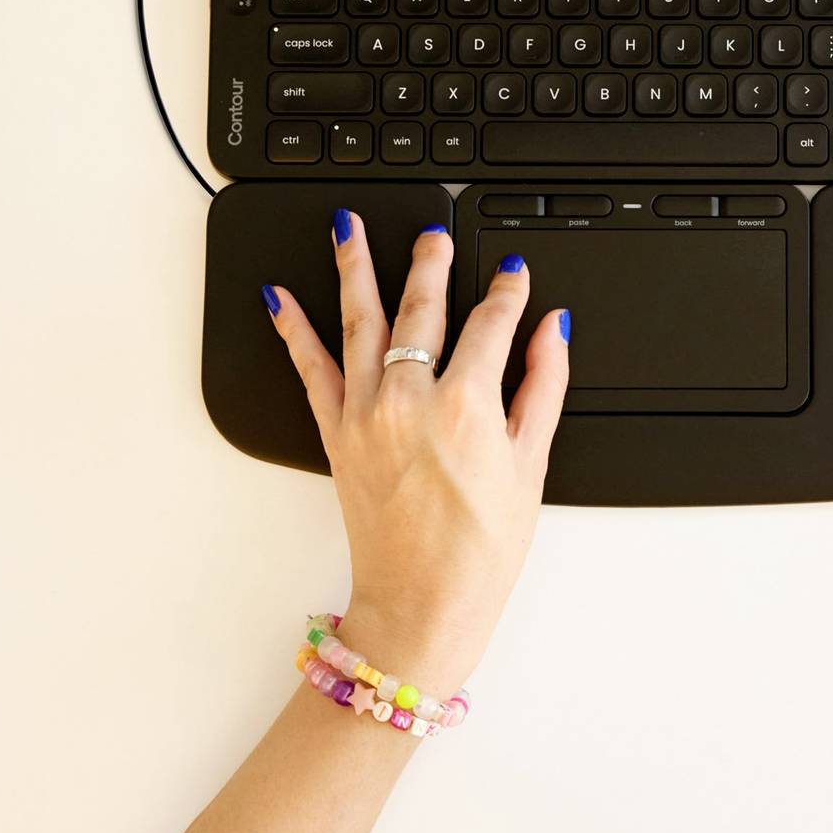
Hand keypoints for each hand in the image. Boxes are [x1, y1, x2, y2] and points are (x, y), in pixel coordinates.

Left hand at [264, 216, 568, 695]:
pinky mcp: (336, 434)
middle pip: (420, 308)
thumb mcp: (530, 465)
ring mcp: (365, 414)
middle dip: (430, 262)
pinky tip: (280, 298)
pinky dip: (292, 330)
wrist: (421, 604)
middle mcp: (409, 399)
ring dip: (353, 268)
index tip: (513, 277)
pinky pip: (310, 369)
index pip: (490, 323)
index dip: (506, 292)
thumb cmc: (479, 550)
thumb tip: (552, 332)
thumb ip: (542, 386)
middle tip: (434, 233)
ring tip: (347, 228)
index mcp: (467, 404)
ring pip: (358, 321)